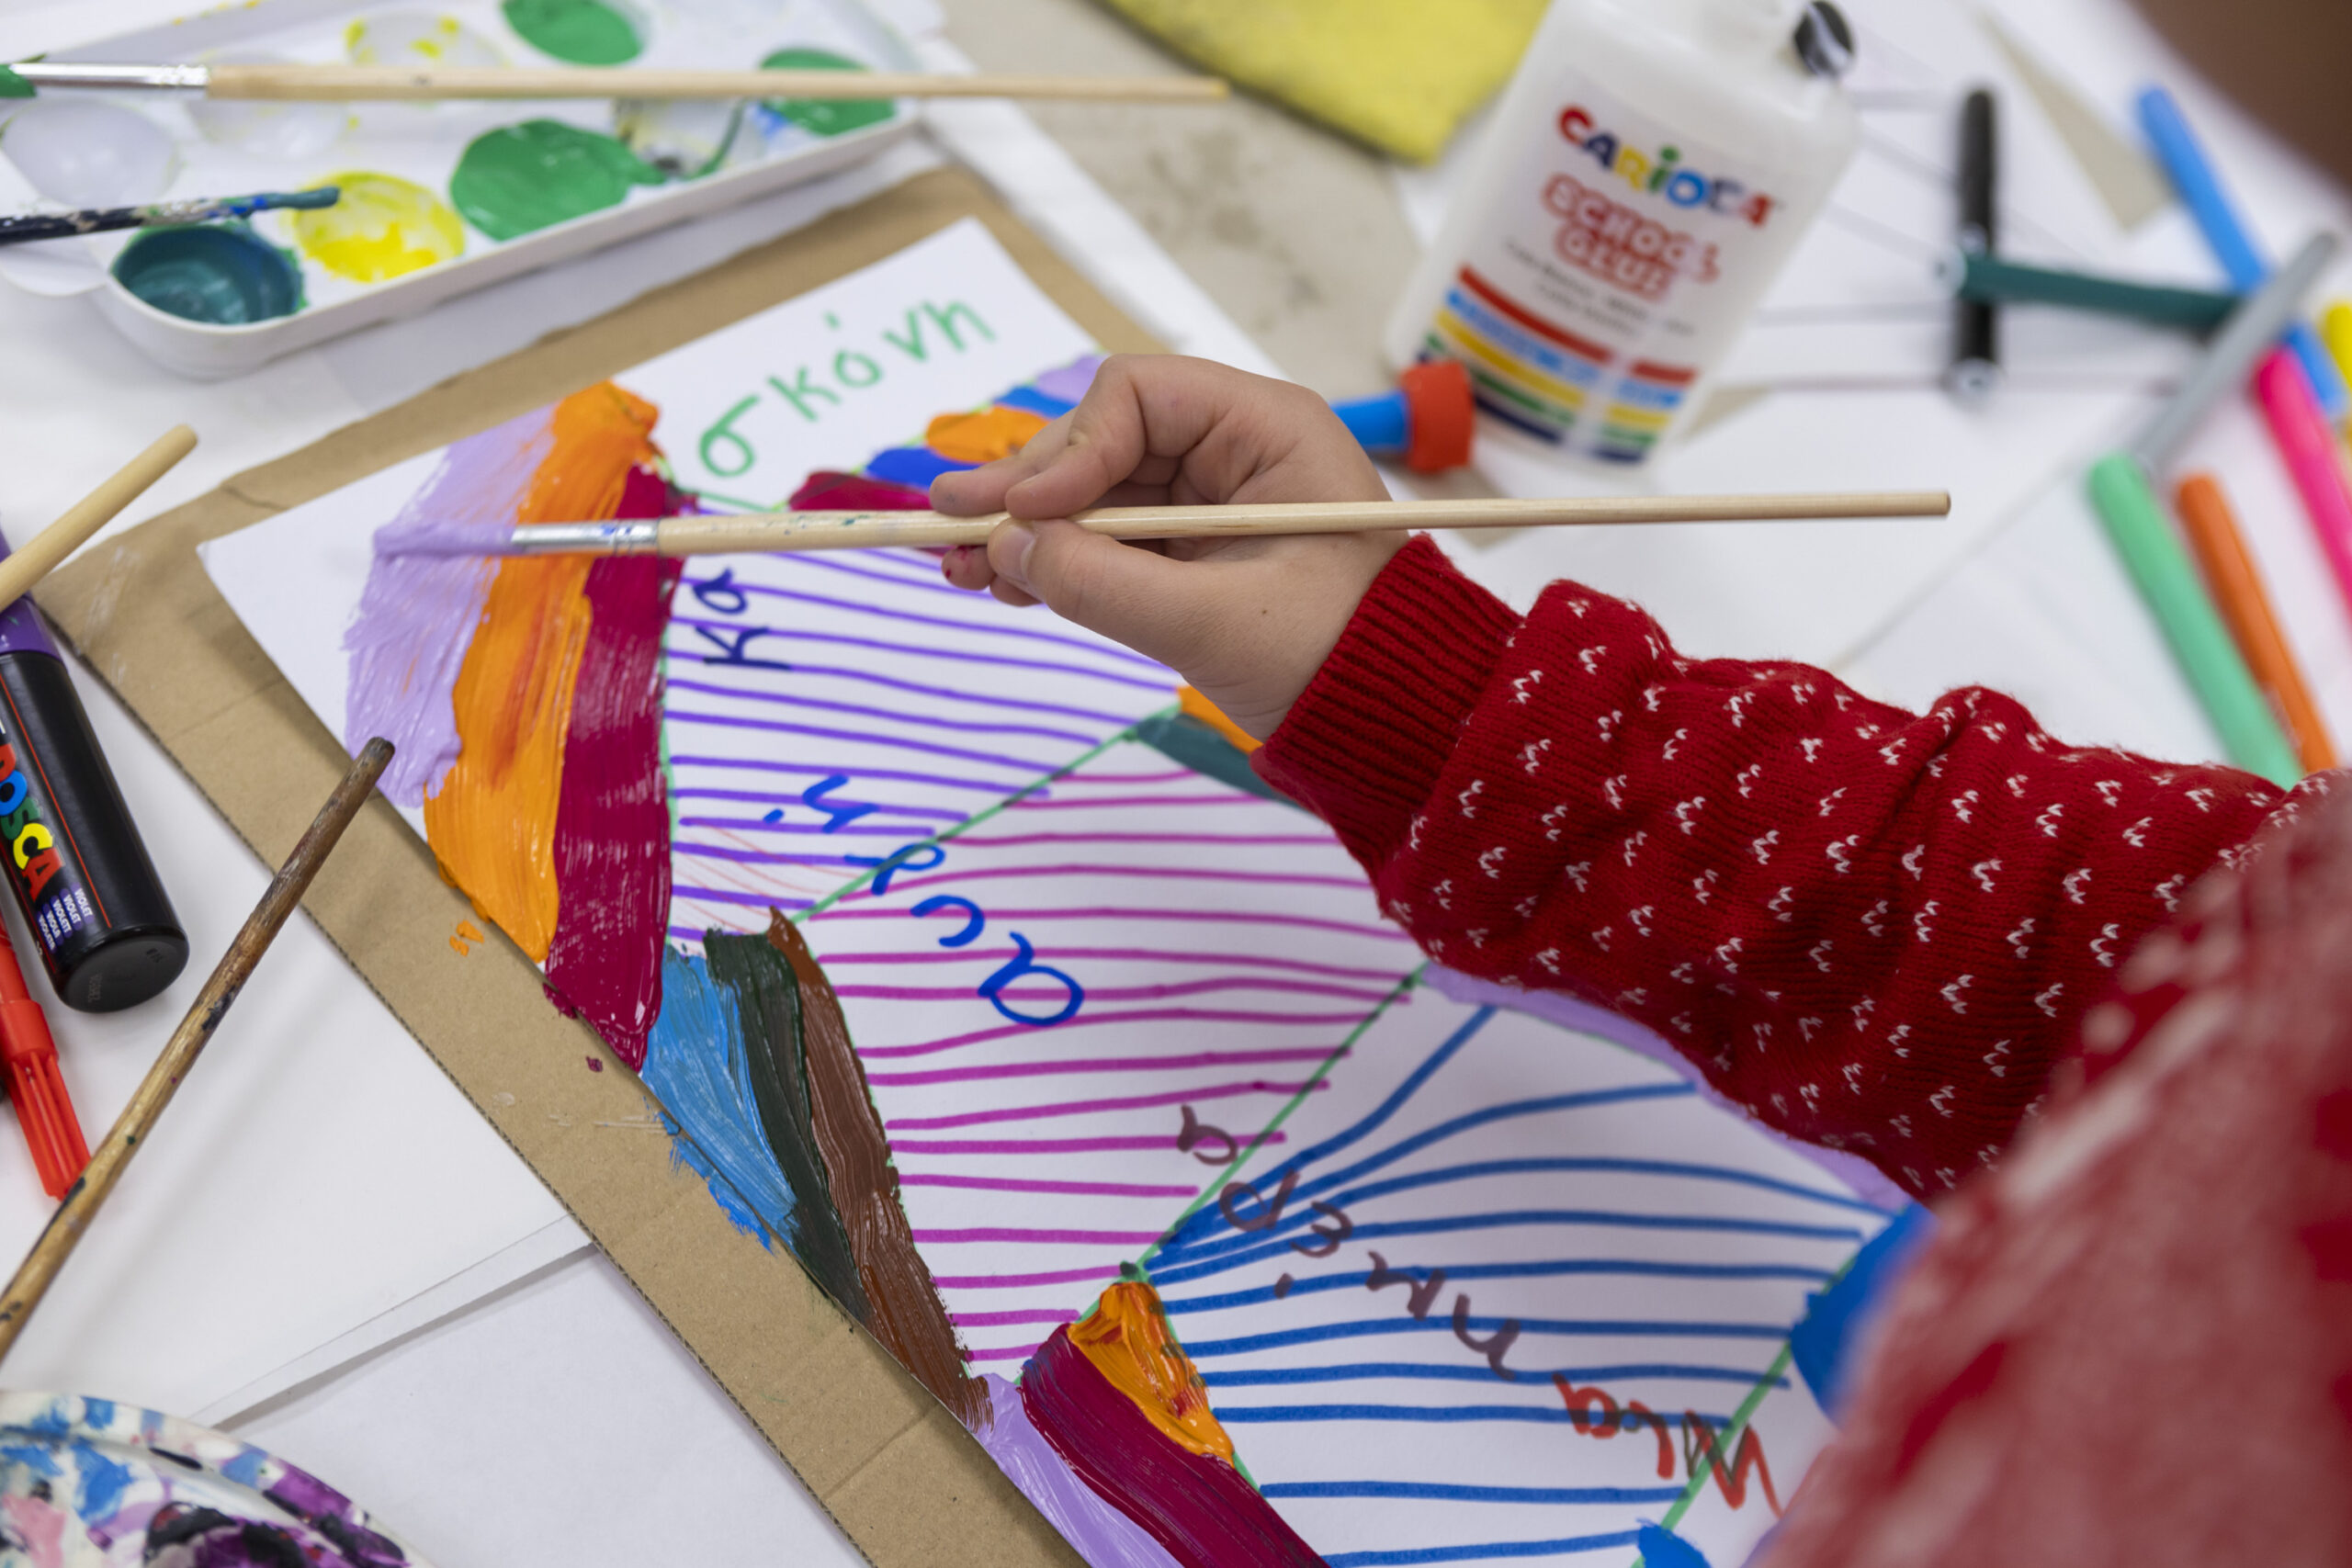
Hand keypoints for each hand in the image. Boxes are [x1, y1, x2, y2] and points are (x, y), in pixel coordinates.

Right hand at [934, 355, 1405, 741]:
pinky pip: (1107, 539)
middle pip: (1101, 440)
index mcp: (1267, 430)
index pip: (1138, 397)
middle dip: (1027, 489)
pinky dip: (1057, 560)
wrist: (1394, 725)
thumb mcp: (1213, 623)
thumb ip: (1104, 584)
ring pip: (1093, 493)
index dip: (1070, 448)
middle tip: (947, 527)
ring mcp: (1208, 502)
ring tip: (962, 569)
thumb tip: (1007, 548)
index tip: (1025, 513)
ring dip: (1028, 529)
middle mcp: (1233, 450)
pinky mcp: (1190, 553)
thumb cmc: (1337, 660)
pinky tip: (1005, 586)